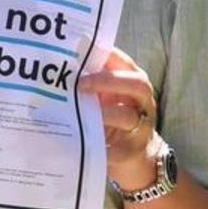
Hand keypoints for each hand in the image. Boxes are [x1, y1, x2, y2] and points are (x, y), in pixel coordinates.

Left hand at [79, 47, 159, 188]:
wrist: (139, 157)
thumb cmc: (117, 118)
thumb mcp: (111, 97)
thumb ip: (96, 81)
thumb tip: (64, 63)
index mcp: (136, 85)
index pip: (127, 64)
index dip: (108, 56)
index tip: (84, 51)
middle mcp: (143, 104)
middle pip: (137, 85)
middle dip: (108, 81)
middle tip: (81, 83)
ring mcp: (141, 128)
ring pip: (127, 116)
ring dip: (103, 113)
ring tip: (79, 114)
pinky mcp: (133, 152)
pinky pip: (116, 150)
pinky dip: (100, 147)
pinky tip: (80, 144)